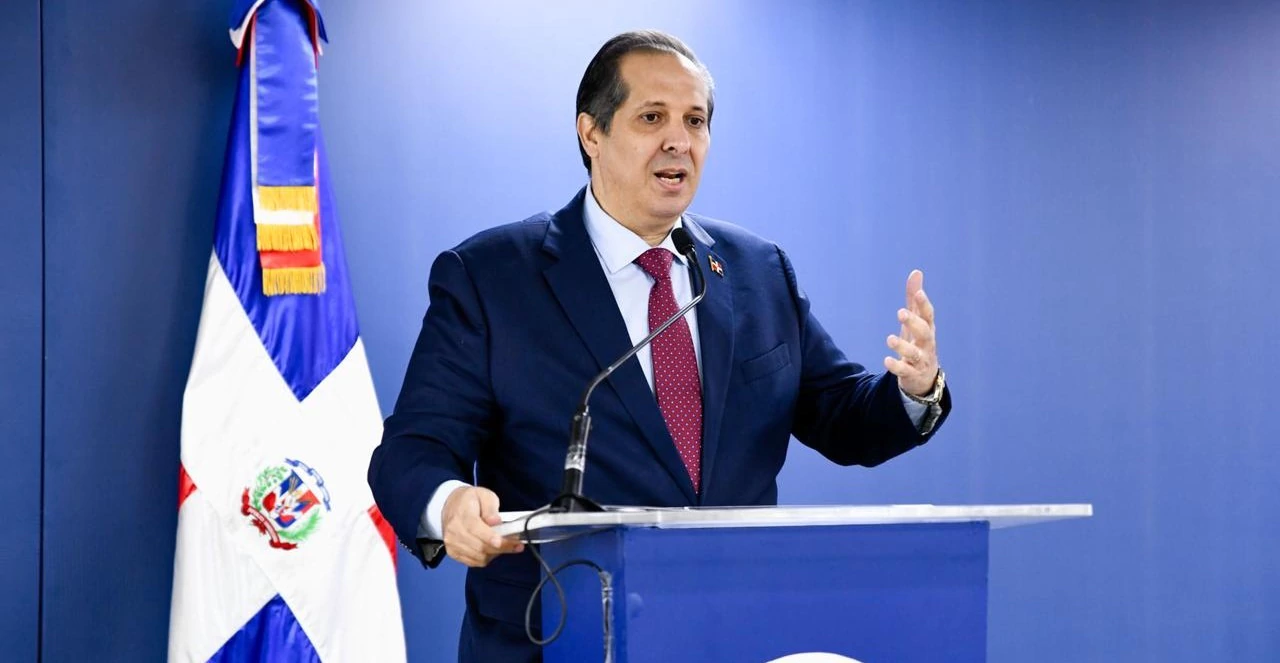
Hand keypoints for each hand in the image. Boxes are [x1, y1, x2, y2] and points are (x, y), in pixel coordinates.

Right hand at [441, 486, 524, 566]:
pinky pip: (475, 562)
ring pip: (479, 557)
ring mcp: (452, 544)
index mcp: (461, 515)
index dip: (489, 537)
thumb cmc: (470, 501)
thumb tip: (495, 521)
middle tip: (517, 545)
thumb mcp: (484, 495)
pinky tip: (492, 548)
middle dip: (502, 547)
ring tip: (505, 544)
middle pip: (480, 546)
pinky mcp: (454, 553)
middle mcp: (454, 531)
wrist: (452, 506)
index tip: (503, 541)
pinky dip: (487, 558)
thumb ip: (491, 508)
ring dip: (495, 553)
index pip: (475, 529)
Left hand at [884, 269, 939, 395]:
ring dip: (903, 346)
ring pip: (914, 353)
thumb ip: (914, 299)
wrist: (924, 377)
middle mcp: (927, 344)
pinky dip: (896, 366)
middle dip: (914, 322)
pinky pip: (905, 371)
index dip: (924, 304)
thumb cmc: (919, 342)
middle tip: (901, 313)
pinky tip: (886, 360)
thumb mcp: (917, 320)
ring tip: (890, 338)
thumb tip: (916, 272)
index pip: (928, 315)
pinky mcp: (912, 374)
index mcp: (928, 329)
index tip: (918, 293)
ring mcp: (921, 360)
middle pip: (925, 332)